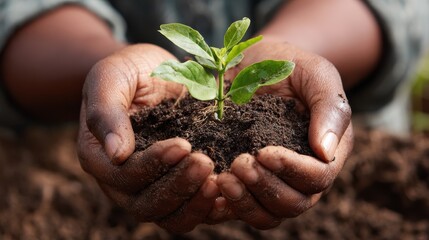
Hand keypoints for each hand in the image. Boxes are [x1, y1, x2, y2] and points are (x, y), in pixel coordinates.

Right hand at [77, 44, 219, 232]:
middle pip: (146, 205)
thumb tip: (114, 153)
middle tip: (205, 162)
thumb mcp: (111, 77)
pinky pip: (191, 210)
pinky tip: (228, 192)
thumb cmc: (130, 71)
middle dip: (178, 187)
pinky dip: (209, 207)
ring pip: (169, 217)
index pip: (124, 176)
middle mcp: (123, 182)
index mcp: (101, 158)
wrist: (156, 70)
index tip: (184, 144)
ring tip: (219, 181)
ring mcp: (151, 187)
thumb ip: (105, 112)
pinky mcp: (177, 185)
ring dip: (195, 204)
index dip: (153, 165)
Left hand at [219, 41, 353, 228]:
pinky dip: (227, 204)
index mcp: (324, 152)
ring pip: (267, 214)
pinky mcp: (245, 181)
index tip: (264, 152)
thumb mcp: (315, 74)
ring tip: (222, 178)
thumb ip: (329, 107)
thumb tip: (326, 151)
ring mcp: (272, 180)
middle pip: (293, 203)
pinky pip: (240, 207)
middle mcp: (300, 174)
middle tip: (239, 164)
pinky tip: (211, 185)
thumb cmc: (289, 66)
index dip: (293, 170)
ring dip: (245, 202)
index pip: (318, 177)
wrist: (253, 63)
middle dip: (266, 187)